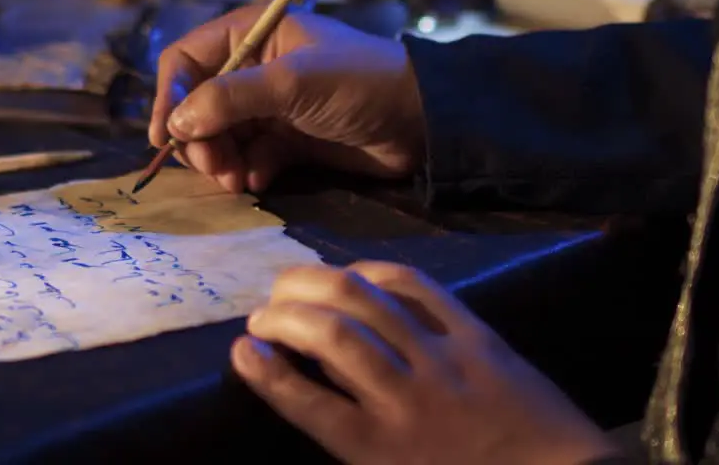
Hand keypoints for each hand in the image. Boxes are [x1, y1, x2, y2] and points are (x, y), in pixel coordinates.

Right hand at [149, 7, 425, 192]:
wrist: (421, 121)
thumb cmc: (357, 82)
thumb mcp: (291, 82)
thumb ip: (230, 98)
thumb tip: (177, 123)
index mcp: (251, 34)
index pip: (187, 60)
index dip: (170, 97)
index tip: (166, 136)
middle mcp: (254, 68)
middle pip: (197, 104)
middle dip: (197, 138)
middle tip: (211, 166)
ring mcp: (270, 107)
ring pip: (219, 137)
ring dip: (219, 160)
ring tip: (235, 179)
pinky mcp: (288, 141)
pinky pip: (248, 158)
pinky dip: (246, 171)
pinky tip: (258, 180)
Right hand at [231, 262, 620, 464]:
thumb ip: (352, 440)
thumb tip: (307, 394)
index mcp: (379, 451)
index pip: (306, 403)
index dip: (265, 372)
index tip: (241, 348)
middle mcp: (404, 401)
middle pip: (329, 338)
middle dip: (283, 316)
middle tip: (262, 314)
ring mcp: (443, 362)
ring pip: (366, 302)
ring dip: (317, 284)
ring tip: (291, 284)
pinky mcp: (477, 336)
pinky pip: (419, 288)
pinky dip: (377, 271)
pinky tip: (354, 272)